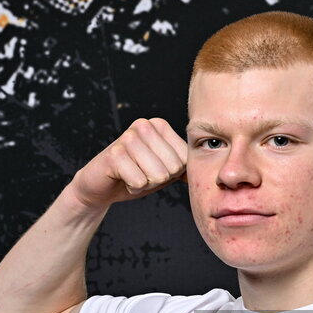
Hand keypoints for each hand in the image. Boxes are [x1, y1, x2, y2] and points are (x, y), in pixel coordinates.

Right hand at [70, 118, 187, 208]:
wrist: (102, 185)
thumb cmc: (135, 175)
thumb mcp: (165, 170)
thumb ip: (185, 166)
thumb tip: (210, 167)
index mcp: (159, 126)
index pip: (185, 159)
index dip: (172, 173)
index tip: (154, 167)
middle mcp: (144, 126)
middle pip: (173, 167)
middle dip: (158, 179)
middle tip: (141, 172)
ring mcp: (128, 138)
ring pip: (158, 175)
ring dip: (145, 183)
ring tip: (132, 174)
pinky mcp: (114, 154)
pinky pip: (139, 181)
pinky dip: (133, 187)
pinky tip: (123, 178)